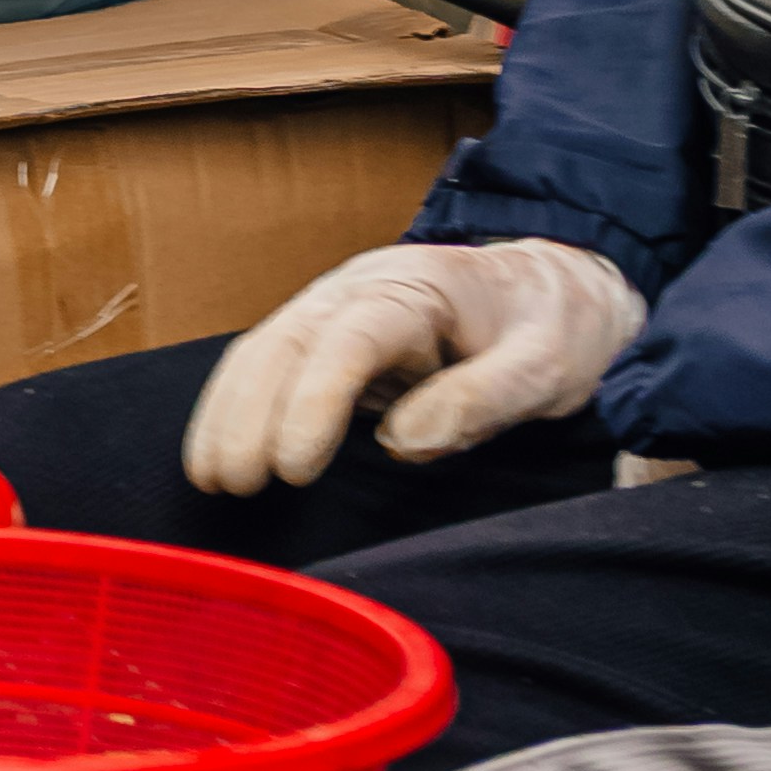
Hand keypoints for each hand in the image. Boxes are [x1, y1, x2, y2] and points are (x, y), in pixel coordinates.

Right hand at [179, 229, 645, 497]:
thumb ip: (481, 399)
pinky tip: (219, 453)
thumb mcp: (545, 365)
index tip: (294, 469)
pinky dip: (239, 408)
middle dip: (249, 413)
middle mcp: (365, 288)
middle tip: (235, 484)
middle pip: (288, 341)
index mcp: (419, 286)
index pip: (350, 339)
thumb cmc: (554, 327)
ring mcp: (342, 310)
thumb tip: (402, 442)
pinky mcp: (334, 340)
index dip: (313, 403)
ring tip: (211, 479)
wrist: (559, 291)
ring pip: (266, 350)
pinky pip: (273, 366)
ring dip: (230, 412)